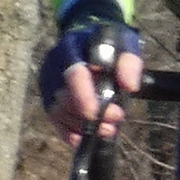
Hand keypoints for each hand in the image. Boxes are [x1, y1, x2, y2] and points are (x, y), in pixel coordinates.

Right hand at [39, 0, 143, 142]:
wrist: (90, 40)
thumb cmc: (110, 43)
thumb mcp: (125, 45)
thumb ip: (129, 64)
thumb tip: (130, 87)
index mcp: (71, 49)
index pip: (73, 75)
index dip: (82, 96)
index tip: (95, 113)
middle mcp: (53, 67)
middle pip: (64, 98)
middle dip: (89, 114)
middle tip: (116, 118)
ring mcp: (48, 84)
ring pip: (58, 112)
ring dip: (82, 126)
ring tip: (108, 130)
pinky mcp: (49, 99)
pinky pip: (54, 120)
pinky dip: (68, 133)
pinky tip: (83, 139)